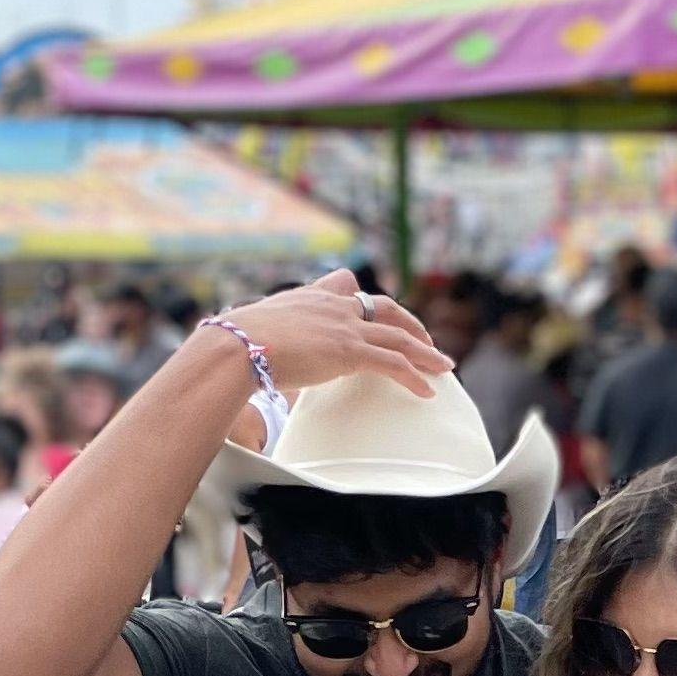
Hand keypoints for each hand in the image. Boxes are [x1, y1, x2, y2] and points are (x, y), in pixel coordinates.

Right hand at [218, 270, 451, 403]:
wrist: (235, 347)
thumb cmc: (232, 348)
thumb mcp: (249, 337)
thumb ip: (263, 344)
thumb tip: (254, 365)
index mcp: (308, 299)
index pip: (344, 285)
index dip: (363, 298)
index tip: (376, 310)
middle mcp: (332, 307)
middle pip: (383, 308)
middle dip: (409, 323)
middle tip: (425, 340)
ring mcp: (344, 327)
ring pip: (398, 337)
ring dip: (425, 353)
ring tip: (444, 367)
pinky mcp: (350, 351)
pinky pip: (394, 363)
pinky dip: (415, 376)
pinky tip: (428, 390)